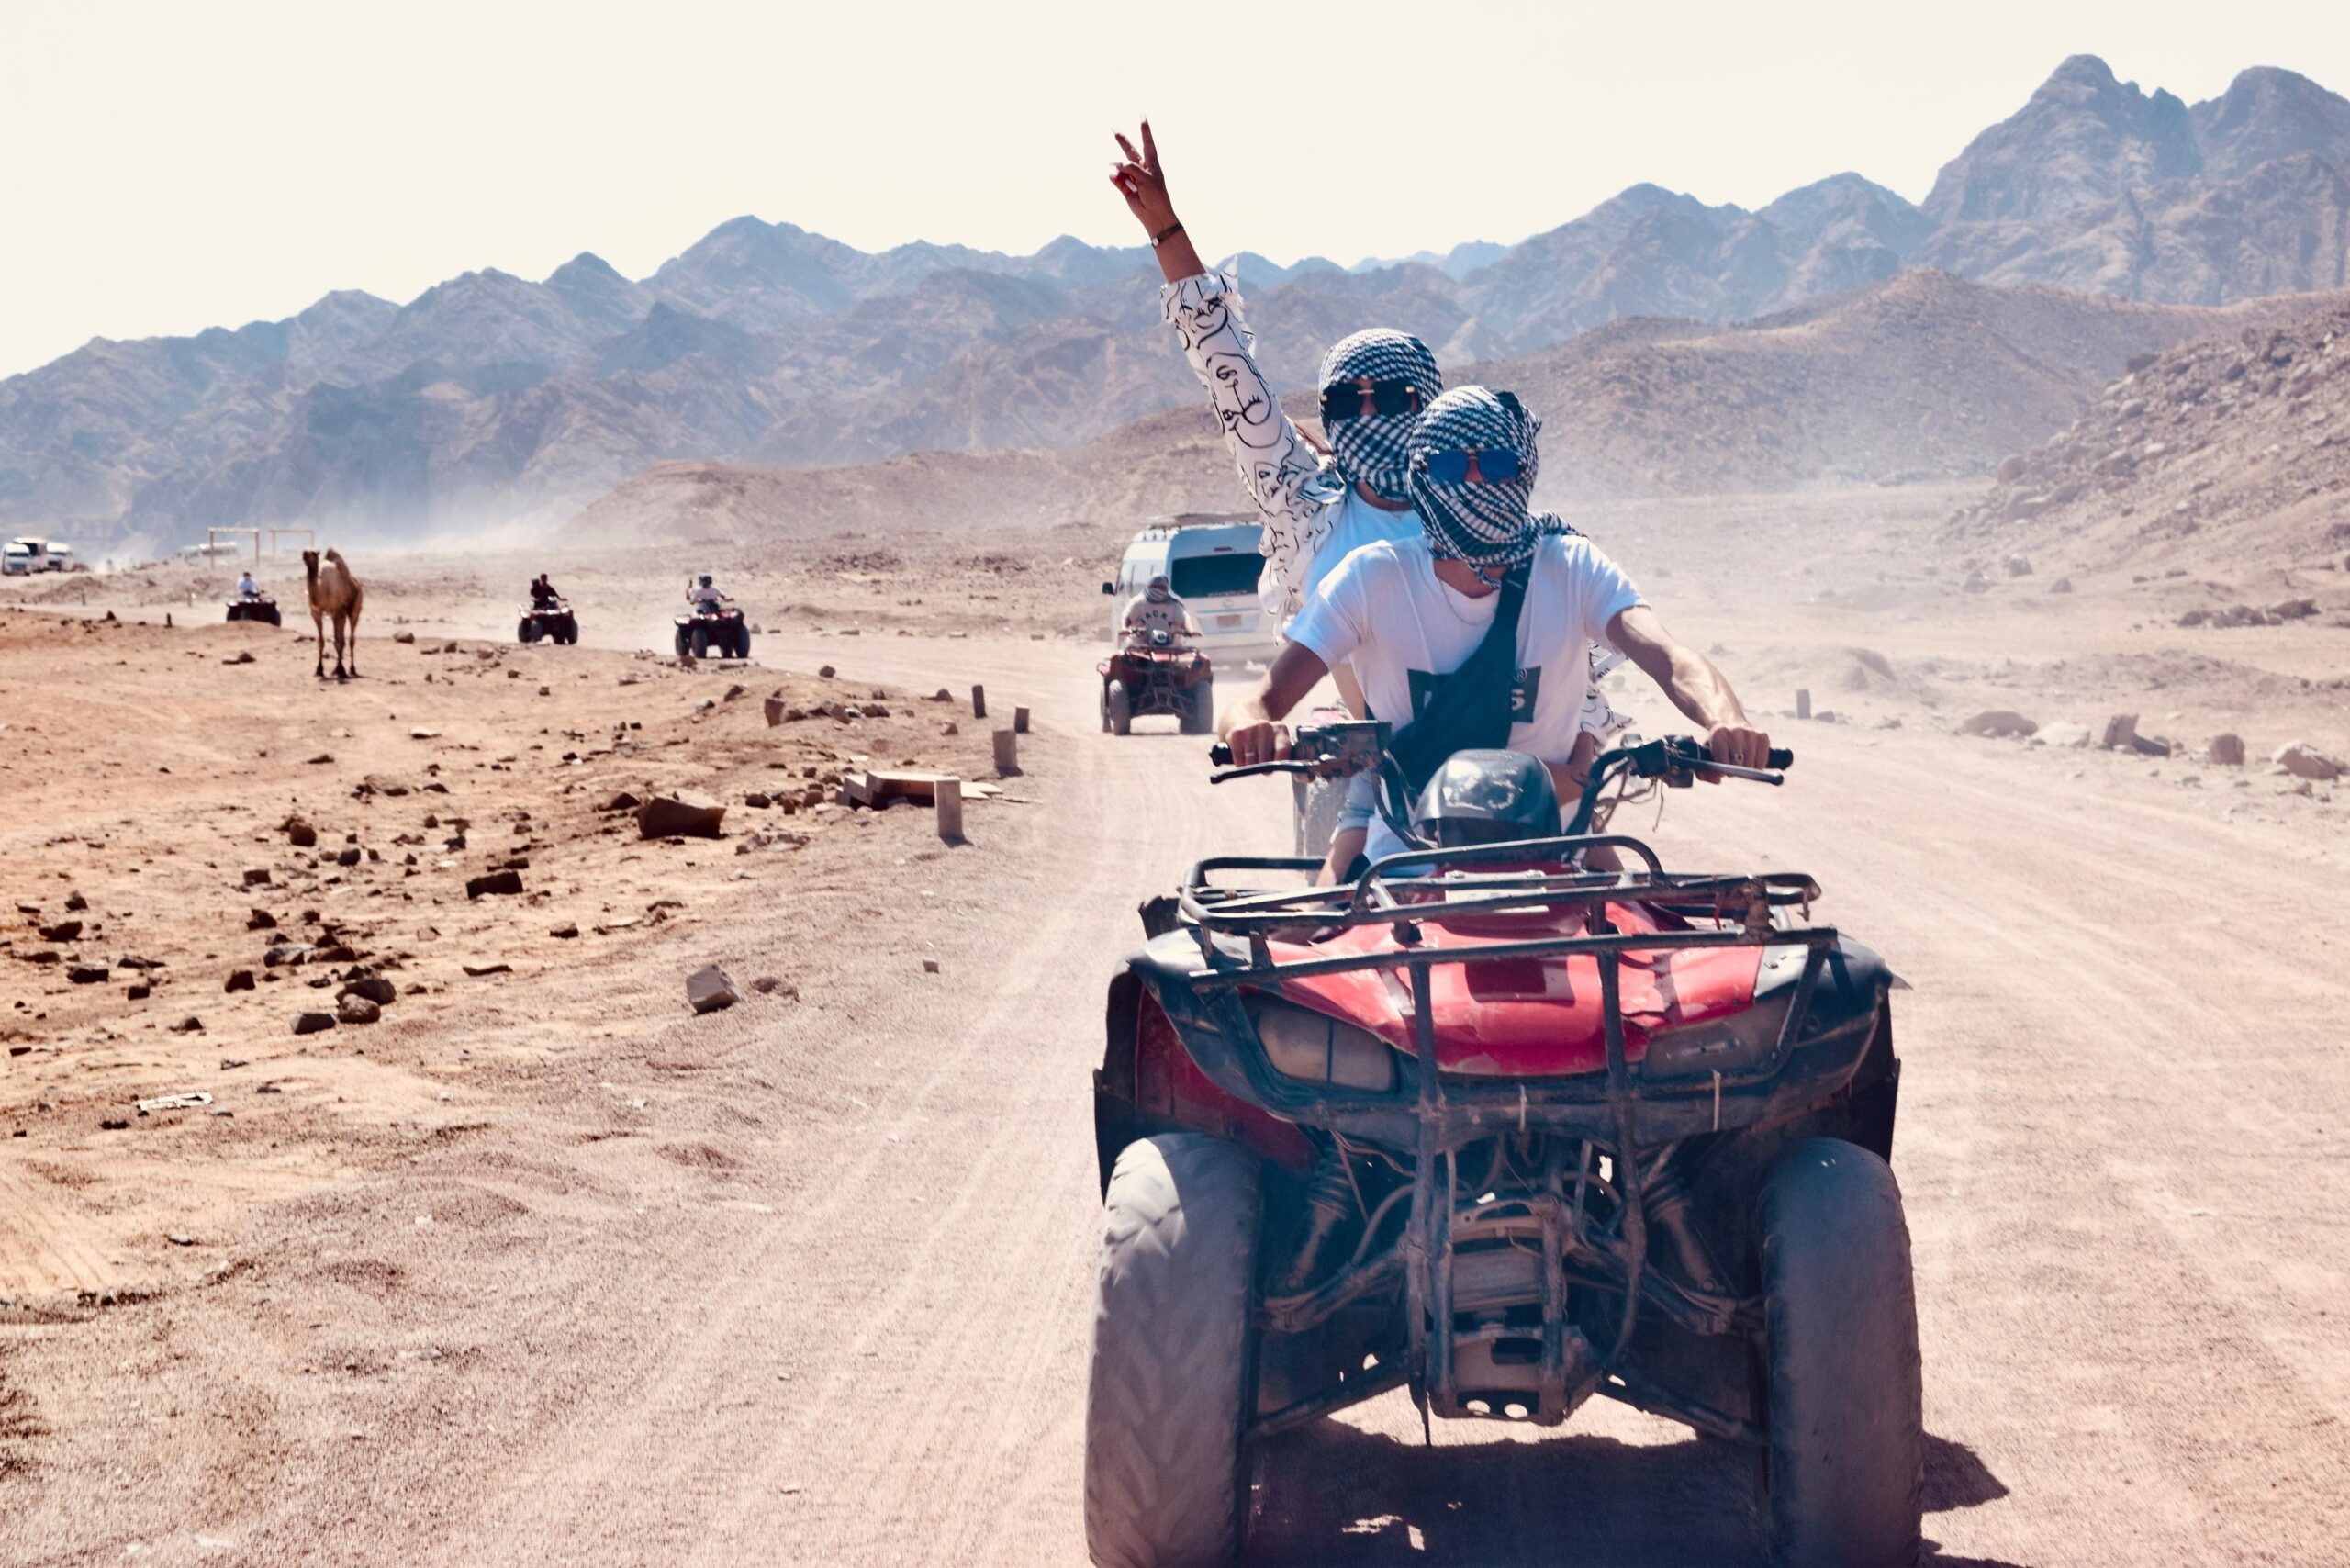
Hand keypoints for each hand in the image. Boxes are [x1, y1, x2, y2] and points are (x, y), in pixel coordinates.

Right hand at [1109, 121, 1177, 236]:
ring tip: (1126, 178)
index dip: (1144, 129)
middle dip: (1122, 140)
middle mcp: (1141, 168)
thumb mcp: (1146, 178)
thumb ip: (1131, 168)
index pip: (1147, 142)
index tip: (1142, 116)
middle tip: (1113, 128)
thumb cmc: (1156, 195)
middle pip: (1129, 150)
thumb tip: (1115, 164)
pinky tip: (1117, 181)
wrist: (1154, 215)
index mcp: (1151, 163)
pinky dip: (1115, 179)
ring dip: (1119, 169)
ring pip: (1120, 166)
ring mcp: (1132, 177)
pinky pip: (1116, 178)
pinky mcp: (1125, 187)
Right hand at [1224, 719, 1290, 767]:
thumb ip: (1295, 760)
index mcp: (1280, 729)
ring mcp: (1250, 729)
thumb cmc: (1268, 742)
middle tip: (1265, 767)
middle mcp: (1265, 726)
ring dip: (1251, 766)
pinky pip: (1239, 760)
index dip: (1279, 764)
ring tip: (1253, 759)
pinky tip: (1243, 757)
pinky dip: (1240, 764)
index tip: (1275, 768)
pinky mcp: (1236, 734)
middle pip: (1265, 760)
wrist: (1246, 724)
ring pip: (1251, 762)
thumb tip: (1310, 778)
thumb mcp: (1282, 745)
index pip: (1283, 750)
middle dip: (1264, 768)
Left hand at [1705, 722, 1771, 780]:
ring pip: (1751, 764)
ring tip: (1740, 764)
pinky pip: (1763, 760)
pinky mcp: (1763, 736)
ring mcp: (1751, 733)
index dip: (1723, 771)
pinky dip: (1758, 766)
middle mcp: (1736, 731)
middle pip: (1738, 764)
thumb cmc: (1717, 744)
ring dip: (1746, 769)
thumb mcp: (1705, 754)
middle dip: (1734, 771)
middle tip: (1732, 768)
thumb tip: (1718, 779)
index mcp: (1718, 734)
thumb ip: (1705, 770)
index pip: (1723, 761)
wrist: (1730, 724)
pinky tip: (1751, 763)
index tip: (1723, 772)